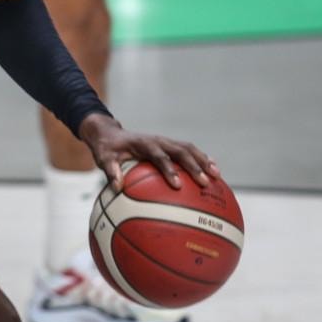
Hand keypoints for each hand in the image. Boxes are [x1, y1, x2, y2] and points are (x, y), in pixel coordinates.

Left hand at [78, 113, 220, 191]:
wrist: (110, 133)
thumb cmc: (107, 149)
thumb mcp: (104, 158)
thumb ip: (110, 170)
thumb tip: (117, 187)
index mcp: (143, 143)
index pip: (158, 155)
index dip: (168, 169)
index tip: (177, 185)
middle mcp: (158, 140)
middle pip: (180, 151)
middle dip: (194, 166)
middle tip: (205, 183)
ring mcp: (165, 141)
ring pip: (189, 149)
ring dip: (203, 160)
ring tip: (217, 176)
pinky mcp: (170, 145)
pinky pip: (189, 151)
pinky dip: (202, 159)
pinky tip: (214, 173)